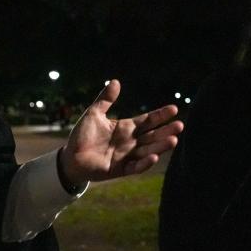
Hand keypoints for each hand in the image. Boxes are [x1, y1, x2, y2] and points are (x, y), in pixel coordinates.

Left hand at [59, 80, 182, 185]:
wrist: (71, 157)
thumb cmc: (82, 135)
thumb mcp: (93, 114)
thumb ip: (105, 99)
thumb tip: (115, 81)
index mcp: (126, 128)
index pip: (147, 120)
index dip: (160, 115)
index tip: (174, 109)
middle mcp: (130, 142)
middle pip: (152, 136)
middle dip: (166, 131)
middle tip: (180, 125)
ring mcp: (127, 156)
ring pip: (148, 151)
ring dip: (160, 146)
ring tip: (173, 140)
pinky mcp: (121, 170)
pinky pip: (136, 167)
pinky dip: (145, 163)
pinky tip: (154, 157)